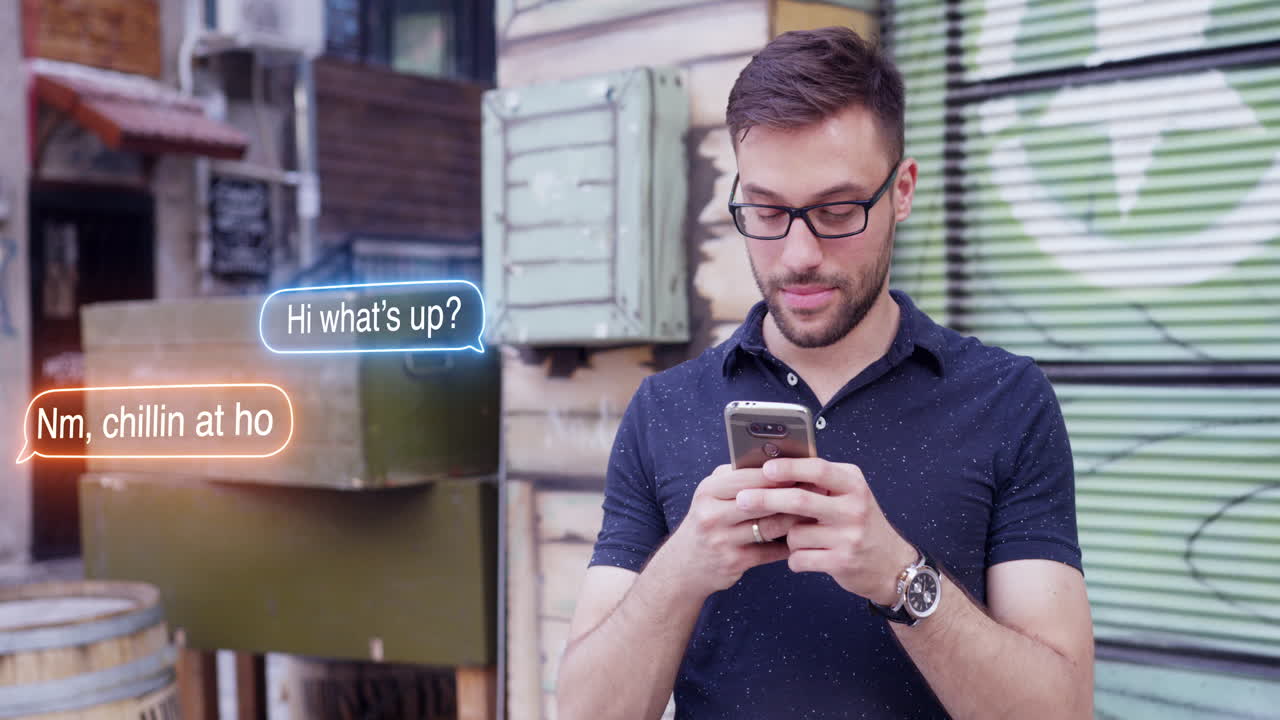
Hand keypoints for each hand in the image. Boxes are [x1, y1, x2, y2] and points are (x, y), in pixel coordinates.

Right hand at [666, 464, 807, 596]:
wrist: (685, 564)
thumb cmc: (707, 520)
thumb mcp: (712, 494)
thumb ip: (738, 477)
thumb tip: (776, 460)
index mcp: (709, 491)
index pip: (748, 477)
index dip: (778, 473)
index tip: (803, 469)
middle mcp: (712, 515)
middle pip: (761, 501)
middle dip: (792, 495)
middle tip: (818, 489)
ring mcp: (722, 541)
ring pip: (770, 527)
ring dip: (796, 519)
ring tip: (816, 511)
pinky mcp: (734, 562)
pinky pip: (771, 551)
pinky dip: (789, 544)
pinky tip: (803, 536)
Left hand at [735, 458, 917, 605]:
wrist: (892, 565)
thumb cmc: (860, 524)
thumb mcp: (849, 494)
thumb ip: (819, 482)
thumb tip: (771, 468)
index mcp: (853, 483)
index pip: (818, 468)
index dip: (789, 467)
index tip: (764, 469)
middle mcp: (854, 507)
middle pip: (800, 500)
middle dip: (765, 499)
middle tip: (741, 500)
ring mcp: (849, 536)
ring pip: (795, 533)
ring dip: (787, 538)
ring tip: (802, 539)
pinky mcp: (842, 562)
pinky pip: (799, 558)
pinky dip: (795, 559)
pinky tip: (807, 557)